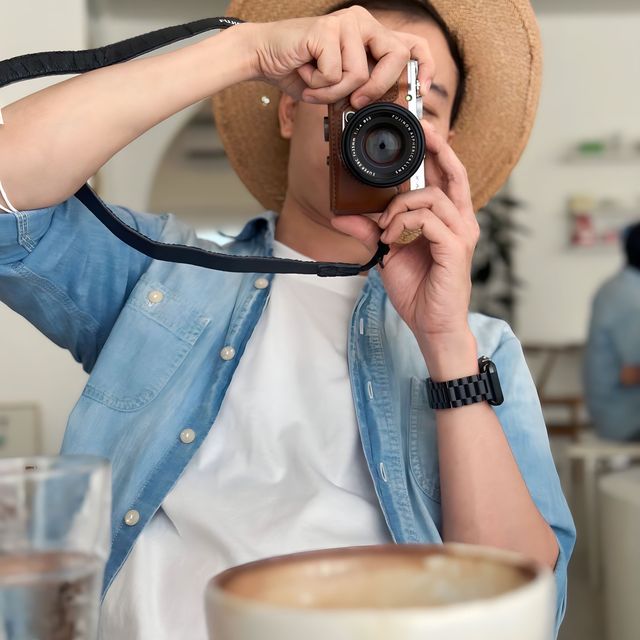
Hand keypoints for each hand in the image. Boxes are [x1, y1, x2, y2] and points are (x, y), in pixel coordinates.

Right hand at [247, 6, 433, 107]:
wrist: (265, 58)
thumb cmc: (302, 71)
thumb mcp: (340, 85)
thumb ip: (363, 88)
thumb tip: (386, 107)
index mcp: (370, 35)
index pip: (411, 45)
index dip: (424, 67)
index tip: (422, 91)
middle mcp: (363, 22)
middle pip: (395, 58)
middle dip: (376, 88)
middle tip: (354, 102)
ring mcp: (346, 22)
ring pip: (360, 73)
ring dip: (333, 92)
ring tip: (315, 85)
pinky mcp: (327, 29)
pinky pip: (336, 73)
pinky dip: (319, 86)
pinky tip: (306, 75)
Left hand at [330, 120, 479, 355]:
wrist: (431, 323)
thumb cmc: (416, 289)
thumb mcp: (387, 253)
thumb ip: (369, 230)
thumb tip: (340, 214)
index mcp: (448, 218)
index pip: (446, 176)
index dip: (437, 149)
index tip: (421, 128)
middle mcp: (461, 220)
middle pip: (454, 172)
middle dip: (437, 146)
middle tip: (421, 128)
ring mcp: (461, 233)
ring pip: (430, 195)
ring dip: (399, 207)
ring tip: (386, 230)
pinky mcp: (455, 247)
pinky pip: (428, 219)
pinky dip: (404, 224)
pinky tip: (393, 240)